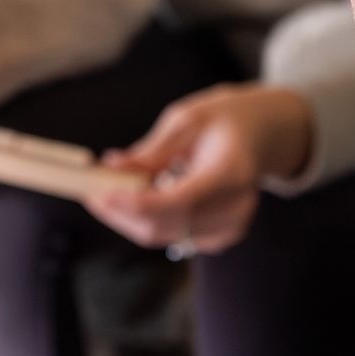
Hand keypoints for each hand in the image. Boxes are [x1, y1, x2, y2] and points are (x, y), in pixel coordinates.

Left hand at [88, 84, 313, 254]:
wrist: (264, 135)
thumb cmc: (225, 120)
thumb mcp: (187, 118)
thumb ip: (151, 149)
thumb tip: (110, 167)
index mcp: (231, 174)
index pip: (177, 203)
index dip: (133, 205)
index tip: (98, 195)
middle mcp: (235, 208)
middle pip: (164, 227)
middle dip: (120, 212)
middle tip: (90, 190)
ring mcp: (230, 228)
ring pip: (162, 236)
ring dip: (130, 217)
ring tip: (114, 187)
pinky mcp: (221, 237)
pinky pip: (172, 236)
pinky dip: (148, 219)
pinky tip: (145, 195)